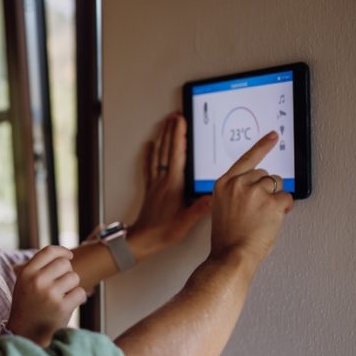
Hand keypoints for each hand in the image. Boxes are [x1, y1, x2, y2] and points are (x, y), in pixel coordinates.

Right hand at [8, 246, 85, 346]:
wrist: (25, 334)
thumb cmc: (28, 306)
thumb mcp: (24, 283)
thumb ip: (39, 268)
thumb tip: (65, 255)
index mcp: (26, 273)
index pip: (48, 251)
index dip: (62, 251)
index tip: (69, 256)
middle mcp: (37, 281)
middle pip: (64, 264)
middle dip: (67, 273)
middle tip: (61, 285)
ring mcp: (50, 294)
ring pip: (74, 277)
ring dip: (72, 287)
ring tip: (62, 297)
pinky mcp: (62, 307)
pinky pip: (80, 293)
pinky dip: (78, 298)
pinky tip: (67, 305)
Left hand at [127, 112, 210, 258]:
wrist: (142, 240)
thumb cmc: (162, 232)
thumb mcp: (185, 223)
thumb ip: (199, 209)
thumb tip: (213, 196)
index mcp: (173, 185)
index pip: (177, 154)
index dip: (179, 136)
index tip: (181, 121)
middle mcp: (162, 180)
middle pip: (167, 149)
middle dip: (171, 130)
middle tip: (175, 115)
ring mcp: (155, 183)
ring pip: (157, 154)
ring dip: (162, 137)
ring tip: (165, 123)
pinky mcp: (150, 188)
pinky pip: (149, 166)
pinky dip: (149, 154)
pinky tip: (149, 145)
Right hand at [210, 131, 292, 264]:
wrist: (231, 255)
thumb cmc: (227, 237)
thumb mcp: (223, 208)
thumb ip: (236, 192)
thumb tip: (258, 187)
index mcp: (223, 184)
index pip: (246, 159)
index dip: (262, 146)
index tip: (273, 136)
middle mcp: (238, 184)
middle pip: (264, 174)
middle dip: (266, 189)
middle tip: (258, 210)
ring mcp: (255, 191)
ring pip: (277, 185)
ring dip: (274, 199)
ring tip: (262, 217)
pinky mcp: (271, 202)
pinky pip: (286, 198)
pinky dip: (284, 209)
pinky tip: (271, 220)